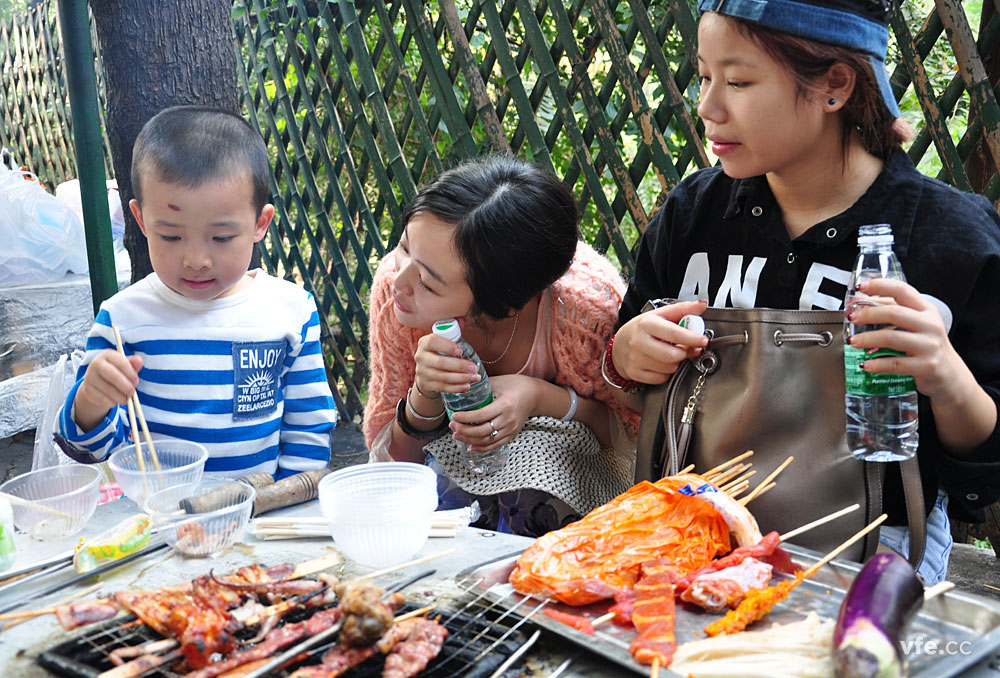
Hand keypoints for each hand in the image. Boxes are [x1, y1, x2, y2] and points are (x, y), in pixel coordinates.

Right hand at [74, 349, 143, 430]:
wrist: (97, 384)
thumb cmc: (117, 373)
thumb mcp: (126, 367)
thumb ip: (134, 365)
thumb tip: (139, 361)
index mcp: (108, 355)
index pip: (122, 363)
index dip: (131, 374)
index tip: (136, 382)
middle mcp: (96, 363)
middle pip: (114, 376)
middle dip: (127, 386)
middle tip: (132, 393)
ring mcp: (90, 376)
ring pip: (109, 389)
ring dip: (121, 397)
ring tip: (126, 399)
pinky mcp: (87, 389)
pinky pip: (102, 398)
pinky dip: (112, 402)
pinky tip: (115, 401)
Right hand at [412, 332, 480, 396]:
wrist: (426, 370)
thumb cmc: (439, 351)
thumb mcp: (443, 340)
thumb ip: (453, 330)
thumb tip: (463, 320)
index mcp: (424, 343)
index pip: (433, 342)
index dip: (447, 346)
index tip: (461, 351)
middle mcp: (421, 357)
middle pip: (440, 362)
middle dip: (459, 366)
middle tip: (474, 367)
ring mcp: (422, 372)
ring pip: (443, 377)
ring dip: (461, 378)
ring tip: (475, 377)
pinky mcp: (426, 384)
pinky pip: (442, 387)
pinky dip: (456, 388)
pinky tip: (467, 386)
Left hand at [449, 374, 537, 451]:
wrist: (535, 395)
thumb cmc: (516, 385)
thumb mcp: (499, 382)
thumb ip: (482, 387)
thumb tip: (462, 387)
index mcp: (504, 405)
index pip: (481, 415)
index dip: (466, 418)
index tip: (454, 416)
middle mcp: (508, 420)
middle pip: (482, 431)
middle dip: (464, 430)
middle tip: (452, 426)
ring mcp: (510, 429)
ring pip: (487, 440)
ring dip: (470, 440)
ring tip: (457, 435)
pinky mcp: (512, 434)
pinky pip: (495, 445)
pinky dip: (482, 448)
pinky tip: (470, 446)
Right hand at [612, 300, 708, 384]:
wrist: (619, 346)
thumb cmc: (643, 329)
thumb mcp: (660, 315)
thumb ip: (682, 310)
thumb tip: (702, 305)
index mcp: (647, 324)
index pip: (674, 333)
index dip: (693, 338)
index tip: (704, 341)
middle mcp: (638, 341)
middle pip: (673, 355)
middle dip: (685, 353)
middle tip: (686, 348)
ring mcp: (635, 359)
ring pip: (669, 368)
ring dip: (676, 363)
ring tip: (670, 354)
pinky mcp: (634, 373)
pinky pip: (661, 378)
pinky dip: (666, 373)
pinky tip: (661, 364)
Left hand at [847, 278, 970, 404]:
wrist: (950, 375)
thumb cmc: (927, 345)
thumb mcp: (916, 324)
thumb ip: (890, 311)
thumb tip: (858, 302)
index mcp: (926, 310)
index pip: (903, 290)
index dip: (880, 286)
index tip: (861, 286)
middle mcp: (930, 325)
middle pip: (894, 313)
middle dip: (868, 313)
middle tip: (851, 317)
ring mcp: (929, 346)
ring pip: (892, 338)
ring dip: (867, 339)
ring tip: (852, 341)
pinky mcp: (926, 366)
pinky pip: (896, 364)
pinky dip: (877, 364)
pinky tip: (865, 364)